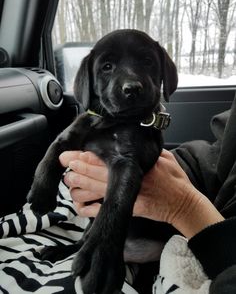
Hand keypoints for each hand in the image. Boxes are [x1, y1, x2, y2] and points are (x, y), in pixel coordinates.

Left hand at [59, 150, 223, 238]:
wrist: (184, 202)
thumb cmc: (175, 178)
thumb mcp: (164, 156)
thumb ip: (146, 150)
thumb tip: (133, 141)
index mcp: (135, 164)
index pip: (104, 160)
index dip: (84, 158)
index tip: (70, 156)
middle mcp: (128, 180)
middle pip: (95, 175)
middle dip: (76, 172)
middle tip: (64, 168)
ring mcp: (128, 196)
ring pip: (96, 193)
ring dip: (80, 190)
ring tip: (69, 185)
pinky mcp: (130, 210)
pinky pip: (106, 211)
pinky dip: (91, 210)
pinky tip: (80, 208)